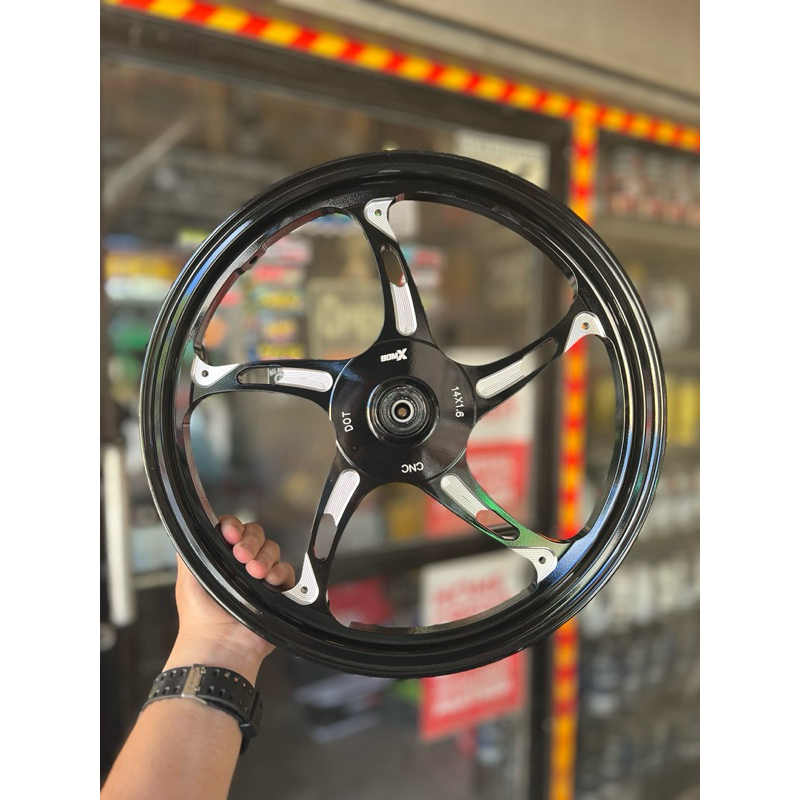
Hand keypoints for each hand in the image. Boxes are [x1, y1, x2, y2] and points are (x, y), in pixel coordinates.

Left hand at [164, 515, 296, 682]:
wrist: (218, 646)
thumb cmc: (199, 618)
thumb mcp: (187, 578)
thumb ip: (189, 550)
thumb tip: (191, 527)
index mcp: (220, 558)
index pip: (232, 529)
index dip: (233, 527)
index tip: (230, 534)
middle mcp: (240, 565)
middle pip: (255, 536)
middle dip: (250, 543)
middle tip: (241, 556)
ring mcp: (260, 578)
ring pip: (272, 550)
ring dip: (264, 558)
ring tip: (254, 573)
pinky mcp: (277, 592)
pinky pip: (286, 571)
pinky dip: (280, 573)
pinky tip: (269, 581)